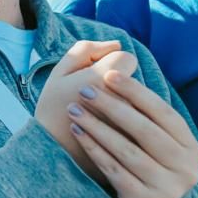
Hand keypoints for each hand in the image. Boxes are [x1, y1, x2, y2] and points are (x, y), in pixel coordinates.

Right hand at [35, 41, 135, 184]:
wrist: (50, 153)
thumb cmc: (53, 108)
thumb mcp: (59, 73)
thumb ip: (85, 50)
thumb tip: (117, 44)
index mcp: (101, 80)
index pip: (127, 59)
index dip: (114, 63)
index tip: (102, 75)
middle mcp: (122, 103)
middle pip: (138, 81)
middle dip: (125, 86)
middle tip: (105, 94)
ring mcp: (132, 127)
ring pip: (147, 106)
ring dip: (134, 105)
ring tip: (110, 114)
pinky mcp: (136, 148)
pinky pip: (146, 130)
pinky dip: (136, 126)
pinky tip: (118, 130)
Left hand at [69, 69, 197, 197]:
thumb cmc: (144, 160)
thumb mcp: (153, 137)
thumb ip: (144, 110)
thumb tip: (123, 61)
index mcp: (188, 144)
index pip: (163, 112)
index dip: (136, 92)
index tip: (109, 75)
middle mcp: (184, 166)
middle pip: (145, 131)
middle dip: (112, 107)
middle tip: (84, 91)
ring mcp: (167, 187)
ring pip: (127, 151)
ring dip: (97, 128)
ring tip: (74, 111)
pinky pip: (114, 171)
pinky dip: (94, 150)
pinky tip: (77, 133)